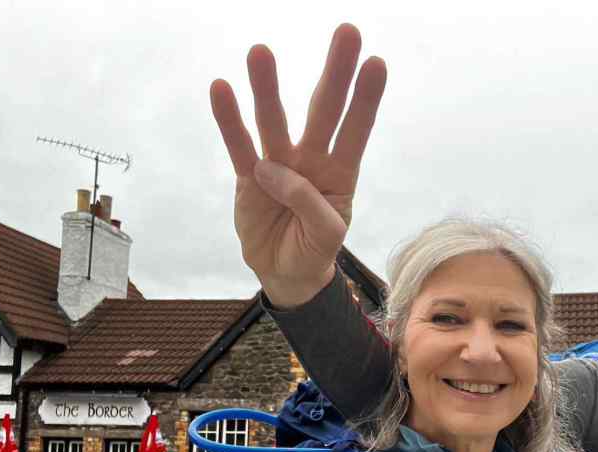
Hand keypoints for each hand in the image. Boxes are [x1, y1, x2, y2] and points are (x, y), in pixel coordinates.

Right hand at [210, 24, 386, 306]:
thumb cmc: (313, 250)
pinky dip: (229, 119)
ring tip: (261, 52)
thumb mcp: (326, 236)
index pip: (356, 131)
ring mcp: (278, 164)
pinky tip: (221, 89)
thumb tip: (273, 170)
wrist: (285, 272)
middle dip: (335, 73)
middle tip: (347, 32)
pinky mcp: (248, 176)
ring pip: (274, 121)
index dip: (366, 100)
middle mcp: (311, 159)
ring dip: (267, 88)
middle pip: (323, 110)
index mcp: (340, 173)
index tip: (376, 63)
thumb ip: (309, 204)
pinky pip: (238, 144)